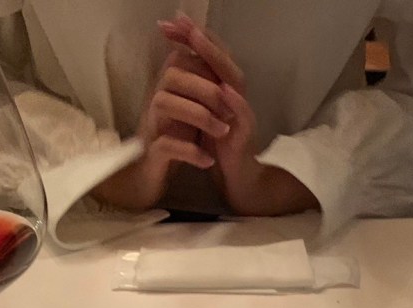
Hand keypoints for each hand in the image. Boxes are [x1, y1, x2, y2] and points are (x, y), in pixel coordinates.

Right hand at [91, 46, 230, 210]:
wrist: (154, 174)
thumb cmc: (178, 135)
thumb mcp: (194, 104)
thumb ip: (203, 79)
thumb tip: (220, 54)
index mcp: (167, 85)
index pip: (180, 57)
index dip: (205, 61)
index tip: (229, 84)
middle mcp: (156, 98)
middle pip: (173, 75)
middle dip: (207, 90)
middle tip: (230, 112)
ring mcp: (151, 124)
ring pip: (165, 103)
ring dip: (200, 116)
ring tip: (222, 132)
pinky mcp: (151, 151)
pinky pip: (166, 144)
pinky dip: (191, 152)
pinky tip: (208, 160)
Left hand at [159, 15, 317, 216]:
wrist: (235, 180)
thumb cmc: (217, 147)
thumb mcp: (201, 114)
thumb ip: (194, 92)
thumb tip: (176, 66)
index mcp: (223, 90)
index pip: (207, 57)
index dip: (190, 39)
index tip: (167, 23)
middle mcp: (235, 97)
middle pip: (222, 60)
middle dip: (202, 39)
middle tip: (182, 21)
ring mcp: (242, 114)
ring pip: (234, 80)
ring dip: (217, 59)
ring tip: (199, 41)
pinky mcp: (245, 135)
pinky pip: (243, 115)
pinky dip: (235, 101)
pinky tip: (223, 89)